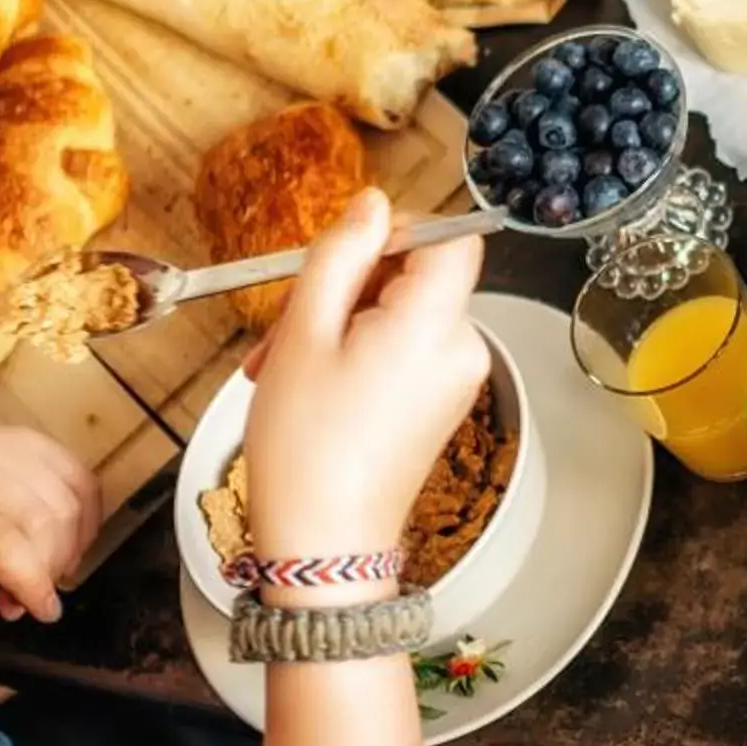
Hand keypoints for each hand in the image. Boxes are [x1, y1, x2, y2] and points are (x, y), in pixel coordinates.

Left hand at [0, 426, 100, 629]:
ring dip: (72, 542)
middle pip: (38, 515)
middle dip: (52, 565)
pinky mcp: (12, 439)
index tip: (43, 611)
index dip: (33, 581)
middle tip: (35, 596)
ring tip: (48, 570)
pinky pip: (73, 471)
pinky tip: (69, 538)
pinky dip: (85, 511)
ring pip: (63, 495)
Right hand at [242, 191, 488, 572]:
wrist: (324, 542)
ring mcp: (455, 379)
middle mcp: (462, 349)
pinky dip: (355, 353)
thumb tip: (373, 203)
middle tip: (287, 327)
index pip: (450, 239)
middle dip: (346, 287)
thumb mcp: (304, 330)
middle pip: (417, 275)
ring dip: (338, 323)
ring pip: (399, 313)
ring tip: (284, 364)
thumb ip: (341, 254)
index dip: (396, 233)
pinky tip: (309, 382)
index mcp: (437, 325)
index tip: (341, 259)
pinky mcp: (440, 402)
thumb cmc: (307, 445)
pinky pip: (402, 349)